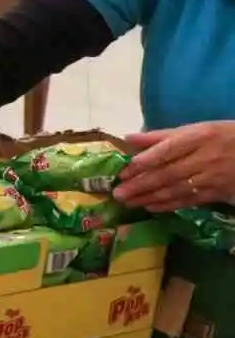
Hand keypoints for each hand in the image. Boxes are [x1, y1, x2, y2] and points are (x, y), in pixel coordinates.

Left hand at [113, 123, 234, 211]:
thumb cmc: (220, 137)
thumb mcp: (195, 129)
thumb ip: (161, 135)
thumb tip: (128, 138)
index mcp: (198, 137)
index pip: (167, 150)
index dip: (145, 161)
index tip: (123, 171)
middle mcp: (204, 157)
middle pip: (169, 173)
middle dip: (141, 184)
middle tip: (118, 193)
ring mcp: (212, 177)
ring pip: (176, 189)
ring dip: (150, 197)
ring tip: (128, 202)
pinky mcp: (217, 193)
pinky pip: (189, 200)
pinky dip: (168, 205)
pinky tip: (150, 207)